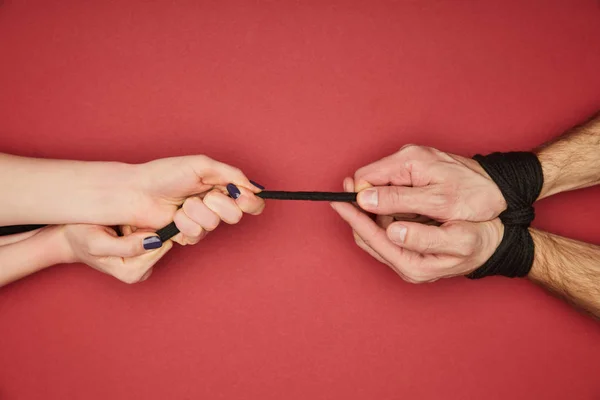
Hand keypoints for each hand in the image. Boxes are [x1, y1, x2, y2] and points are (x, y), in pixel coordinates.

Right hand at [61, 224, 172, 283]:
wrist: (73, 239)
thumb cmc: (81, 238)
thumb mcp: (98, 241)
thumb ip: (127, 246)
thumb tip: (157, 242)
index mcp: (132, 273)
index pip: (159, 247)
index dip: (144, 232)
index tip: (125, 229)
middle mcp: (141, 273)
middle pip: (162, 243)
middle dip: (144, 231)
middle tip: (122, 229)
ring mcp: (144, 266)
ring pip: (159, 238)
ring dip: (142, 229)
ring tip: (121, 230)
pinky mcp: (145, 256)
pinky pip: (155, 236)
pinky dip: (142, 228)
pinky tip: (125, 230)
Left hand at [128, 155, 265, 244]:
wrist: (136, 191)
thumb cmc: (165, 174)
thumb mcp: (202, 165)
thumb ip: (233, 175)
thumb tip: (257, 189)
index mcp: (222, 186)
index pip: (251, 202)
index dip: (249, 202)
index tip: (239, 196)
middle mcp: (215, 205)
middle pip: (235, 216)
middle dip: (217, 204)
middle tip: (200, 196)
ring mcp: (201, 221)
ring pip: (214, 225)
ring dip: (196, 213)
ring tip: (181, 204)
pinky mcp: (187, 234)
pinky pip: (197, 236)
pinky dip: (184, 225)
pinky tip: (174, 217)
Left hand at [331, 178, 502, 281]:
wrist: (496, 244)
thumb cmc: (480, 239)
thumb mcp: (458, 238)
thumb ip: (423, 238)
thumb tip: (392, 231)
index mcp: (412, 266)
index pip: (372, 238)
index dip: (356, 216)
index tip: (344, 196)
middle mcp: (404, 267)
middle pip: (366, 238)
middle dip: (354, 212)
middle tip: (346, 187)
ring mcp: (405, 260)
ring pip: (373, 235)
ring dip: (364, 212)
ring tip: (358, 189)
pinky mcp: (408, 251)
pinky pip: (383, 232)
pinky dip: (376, 215)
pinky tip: (376, 200)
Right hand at [353, 145, 505, 221]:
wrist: (501, 188)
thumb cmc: (475, 195)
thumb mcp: (437, 203)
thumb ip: (398, 200)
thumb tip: (364, 199)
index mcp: (408, 160)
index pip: (365, 177)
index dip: (360, 201)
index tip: (365, 222)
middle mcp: (406, 157)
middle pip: (370, 182)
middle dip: (372, 206)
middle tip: (386, 228)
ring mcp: (411, 164)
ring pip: (382, 188)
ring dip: (386, 208)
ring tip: (405, 224)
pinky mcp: (417, 172)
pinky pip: (396, 189)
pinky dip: (398, 206)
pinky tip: (412, 218)